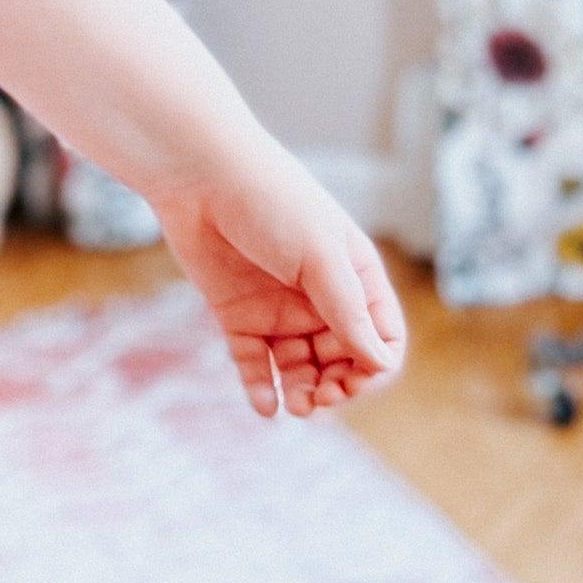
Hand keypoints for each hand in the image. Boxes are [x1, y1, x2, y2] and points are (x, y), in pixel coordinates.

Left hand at [150, 139, 407, 419]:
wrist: (200, 176)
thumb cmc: (271, 202)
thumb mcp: (319, 256)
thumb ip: (347, 310)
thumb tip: (380, 362)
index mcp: (354, 279)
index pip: (382, 339)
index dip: (374, 368)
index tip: (353, 382)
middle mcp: (321, 299)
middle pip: (343, 361)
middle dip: (338, 387)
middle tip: (319, 399)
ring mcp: (278, 310)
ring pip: (301, 370)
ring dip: (304, 393)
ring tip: (297, 406)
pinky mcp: (237, 316)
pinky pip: (256, 364)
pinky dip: (262, 389)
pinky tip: (266, 406)